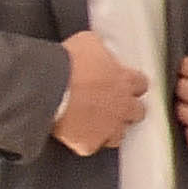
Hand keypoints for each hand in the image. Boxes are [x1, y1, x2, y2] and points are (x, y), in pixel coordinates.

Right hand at [55, 27, 147, 157]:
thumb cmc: (66, 63)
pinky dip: (86, 141)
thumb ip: (101, 50)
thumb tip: (99, 49)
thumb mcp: (88, 42)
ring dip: (110, 129)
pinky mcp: (89, 143)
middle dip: (127, 109)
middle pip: (137, 112)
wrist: (46, 87)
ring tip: (95, 123)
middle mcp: (122, 106)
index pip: (141, 85)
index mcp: (124, 80)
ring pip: (119, 135)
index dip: (131, 85)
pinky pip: (92, 146)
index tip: (123, 84)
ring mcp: (107, 128)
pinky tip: (77, 135)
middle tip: (111, 105)